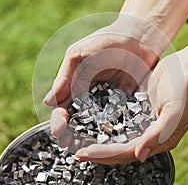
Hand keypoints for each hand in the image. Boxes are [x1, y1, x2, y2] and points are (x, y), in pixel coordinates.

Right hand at [43, 17, 164, 152]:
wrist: (138, 37)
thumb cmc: (105, 41)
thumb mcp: (79, 54)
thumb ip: (65, 77)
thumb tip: (49, 102)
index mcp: (74, 85)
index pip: (62, 107)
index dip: (58, 120)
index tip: (58, 131)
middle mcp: (89, 97)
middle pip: (78, 120)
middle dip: (72, 135)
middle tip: (70, 147)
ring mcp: (108, 102)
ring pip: (97, 124)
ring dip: (91, 138)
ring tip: (89, 150)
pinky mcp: (126, 104)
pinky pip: (119, 120)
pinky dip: (115, 131)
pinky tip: (114, 141)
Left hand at [74, 52, 187, 163]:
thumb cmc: (185, 90)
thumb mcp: (173, 113)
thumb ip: (157, 136)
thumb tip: (139, 156)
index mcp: (159, 139)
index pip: (126, 152)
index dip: (104, 155)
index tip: (84, 154)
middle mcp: (149, 134)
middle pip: (120, 150)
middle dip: (98, 153)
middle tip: (76, 152)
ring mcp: (143, 123)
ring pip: (118, 138)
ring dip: (100, 141)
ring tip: (79, 142)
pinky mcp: (138, 111)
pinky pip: (120, 122)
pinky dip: (106, 126)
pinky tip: (91, 123)